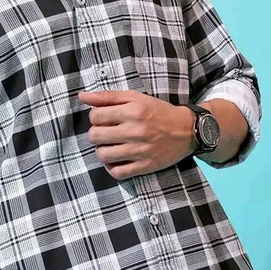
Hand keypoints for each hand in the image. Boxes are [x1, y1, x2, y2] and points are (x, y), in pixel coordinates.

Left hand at [78, 89, 195, 179]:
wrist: (187, 130)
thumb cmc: (158, 111)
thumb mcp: (135, 97)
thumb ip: (107, 96)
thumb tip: (82, 96)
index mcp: (132, 111)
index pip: (95, 116)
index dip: (95, 117)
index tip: (104, 118)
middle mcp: (135, 131)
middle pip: (95, 136)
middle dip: (96, 133)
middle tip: (106, 132)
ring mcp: (140, 151)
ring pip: (103, 155)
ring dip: (102, 150)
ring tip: (110, 146)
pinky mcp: (145, 166)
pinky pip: (117, 173)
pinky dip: (111, 168)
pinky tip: (116, 160)